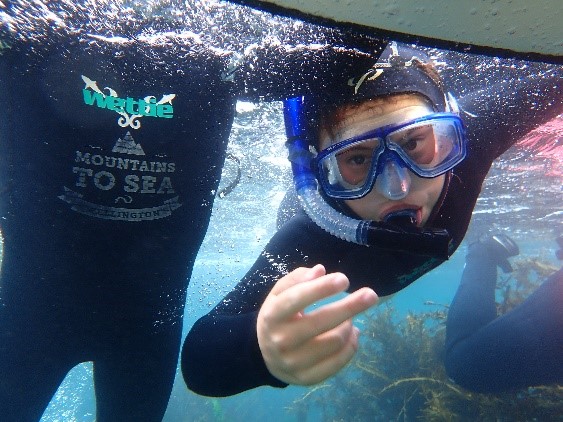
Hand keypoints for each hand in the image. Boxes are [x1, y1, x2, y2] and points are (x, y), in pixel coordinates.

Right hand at [257, 264, 377, 384]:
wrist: (264, 354)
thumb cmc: (278, 317)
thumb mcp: (278, 295)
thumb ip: (296, 279)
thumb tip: (320, 271)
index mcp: (272, 315)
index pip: (297, 299)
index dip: (322, 289)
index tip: (344, 279)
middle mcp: (281, 341)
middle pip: (322, 322)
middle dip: (350, 306)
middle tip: (371, 294)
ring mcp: (294, 362)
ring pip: (335, 341)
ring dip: (349, 324)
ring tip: (350, 317)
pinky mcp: (307, 378)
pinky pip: (339, 362)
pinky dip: (351, 345)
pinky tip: (352, 333)